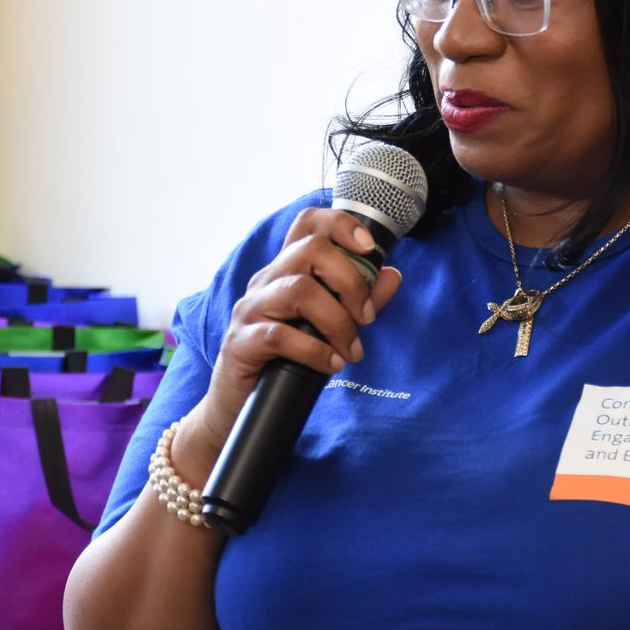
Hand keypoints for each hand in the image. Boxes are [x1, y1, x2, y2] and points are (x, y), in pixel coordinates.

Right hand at [179, 208, 403, 479]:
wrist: (238, 406)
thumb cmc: (286, 361)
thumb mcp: (328, 328)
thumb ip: (359, 301)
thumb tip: (392, 275)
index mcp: (286, 271)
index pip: (307, 224)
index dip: (340, 224)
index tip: (371, 248)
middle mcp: (266, 282)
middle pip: (310, 251)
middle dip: (351, 282)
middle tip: (367, 318)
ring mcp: (250, 310)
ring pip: (299, 291)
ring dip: (337, 322)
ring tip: (352, 350)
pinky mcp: (241, 342)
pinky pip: (280, 335)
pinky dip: (315, 351)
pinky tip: (332, 364)